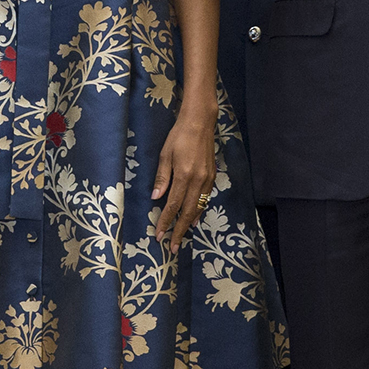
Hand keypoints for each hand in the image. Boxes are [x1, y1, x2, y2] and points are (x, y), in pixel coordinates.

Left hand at [151, 106, 215, 253]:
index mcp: (185, 175)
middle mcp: (198, 181)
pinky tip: (194, 218)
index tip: (159, 235)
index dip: (165, 221)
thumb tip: (156, 198)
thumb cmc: (179, 136)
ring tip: (181, 236)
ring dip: (189, 223)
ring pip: (198, 208)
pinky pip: (205, 199)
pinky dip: (199, 211)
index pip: (173, 205)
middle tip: (172, 246)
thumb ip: (162, 178)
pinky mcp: (212, 176)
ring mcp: (208, 179)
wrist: (200, 122)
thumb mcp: (165, 155)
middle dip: (179, 230)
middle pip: (188, 212)